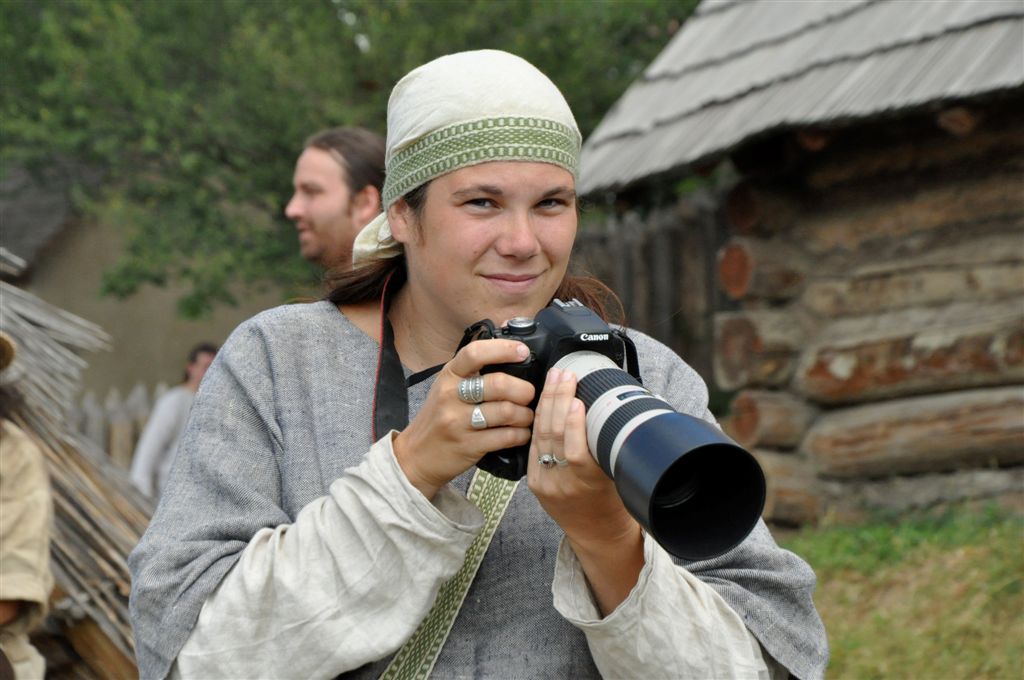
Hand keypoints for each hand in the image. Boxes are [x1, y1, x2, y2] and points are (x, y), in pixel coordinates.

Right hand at [393, 339, 534, 498]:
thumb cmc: (438, 418)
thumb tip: (513, 352)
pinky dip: (521, 435)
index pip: (475, 353)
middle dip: (524, 389)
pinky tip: (520, 434)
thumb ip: (473, 373)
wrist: (416, 456)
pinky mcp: (468, 446)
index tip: (522, 352)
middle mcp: (451, 396)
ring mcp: (458, 422)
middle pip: (499, 384)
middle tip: (528, 395)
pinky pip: (506, 437)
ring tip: (526, 417)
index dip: (503, 349)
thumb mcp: (447, 388)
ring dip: (525, 415)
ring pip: (507, 411)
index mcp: (449, 376)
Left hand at [527, 367, 643, 614]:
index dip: (573, 422)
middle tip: (564, 375)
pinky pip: (534, 446)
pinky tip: (543, 402)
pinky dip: (539, 421)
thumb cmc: (616, 502)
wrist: (597, 534)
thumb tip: (615, 405)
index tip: (577, 398)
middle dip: (557, 400)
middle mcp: (563, 485)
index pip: (574, 450)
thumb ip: (609, 445)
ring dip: (546, 404)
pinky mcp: (533, 482)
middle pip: (554, 435)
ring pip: (540, 436)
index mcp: (588, 484)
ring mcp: (545, 484)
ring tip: (553, 379)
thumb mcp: (618, 473)